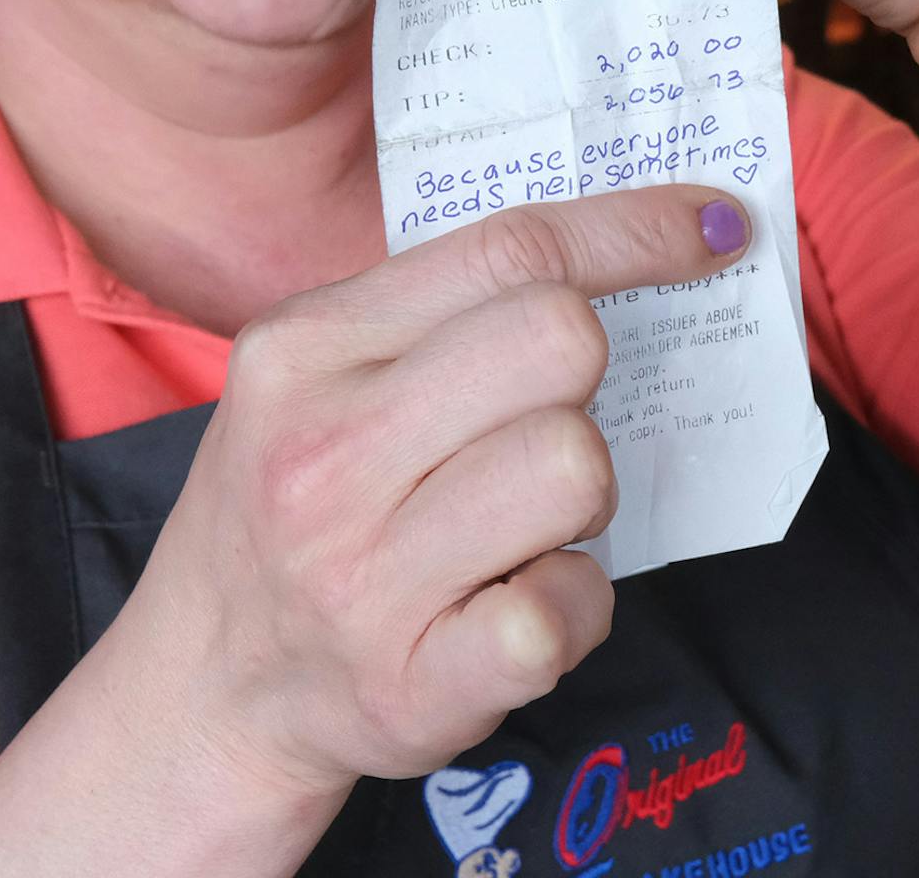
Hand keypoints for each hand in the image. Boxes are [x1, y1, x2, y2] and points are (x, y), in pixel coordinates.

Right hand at [136, 188, 750, 797]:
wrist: (204, 692)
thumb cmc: (290, 510)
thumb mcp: (313, 380)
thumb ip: (431, 314)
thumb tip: (614, 245)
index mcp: (306, 347)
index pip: (508, 250)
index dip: (635, 230)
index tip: (715, 226)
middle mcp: (325, 451)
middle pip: (562, 341)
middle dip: (583, 382)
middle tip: (534, 430)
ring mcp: (363, 575)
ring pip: (578, 467)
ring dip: (578, 502)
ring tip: (510, 530)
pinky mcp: (414, 684)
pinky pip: (571, 605)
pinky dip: (570, 606)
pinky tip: (507, 609)